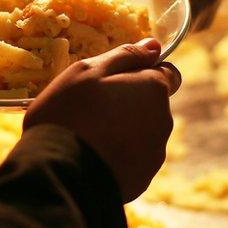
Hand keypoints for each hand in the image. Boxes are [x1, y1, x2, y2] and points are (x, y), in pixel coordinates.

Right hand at [24, 38, 180, 201]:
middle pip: (151, 106)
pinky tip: (91, 159)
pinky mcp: (142, 181)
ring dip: (123, 132)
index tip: (116, 81)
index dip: (144, 74)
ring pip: (142, 134)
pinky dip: (117, 157)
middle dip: (129, 104)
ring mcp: (155, 154)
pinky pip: (131, 161)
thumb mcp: (87, 72)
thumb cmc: (69, 113)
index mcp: (153, 89)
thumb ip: (125, 56)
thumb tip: (154, 46)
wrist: (58, 174)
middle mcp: (163, 120)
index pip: (168, 74)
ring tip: (88, 137)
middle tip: (91, 109)